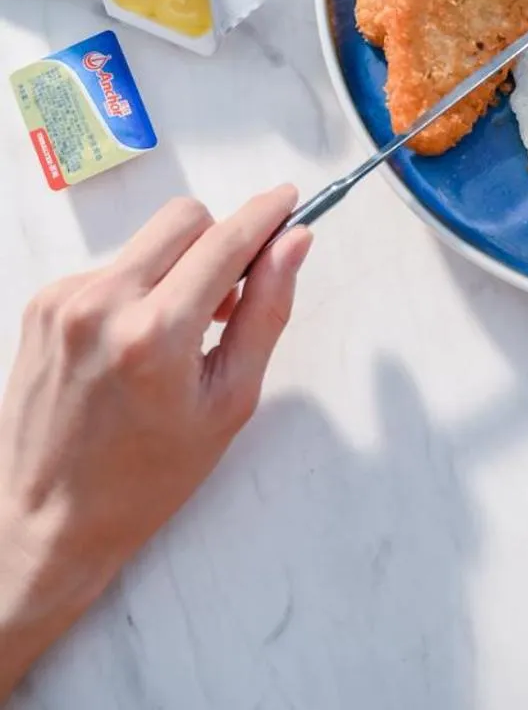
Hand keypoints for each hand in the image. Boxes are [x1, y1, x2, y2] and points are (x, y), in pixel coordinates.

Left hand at [0, 187, 309, 695]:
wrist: (47, 520)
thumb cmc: (145, 479)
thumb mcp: (228, 403)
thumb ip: (265, 313)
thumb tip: (292, 245)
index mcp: (156, 335)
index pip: (226, 241)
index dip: (265, 214)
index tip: (287, 200)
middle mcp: (104, 305)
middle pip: (185, 219)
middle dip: (218, 241)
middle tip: (230, 295)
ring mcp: (65, 301)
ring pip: (148, 243)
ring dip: (175, 268)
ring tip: (177, 334)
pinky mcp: (43, 304)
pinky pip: (111, 268)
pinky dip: (135, 290)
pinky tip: (133, 344)